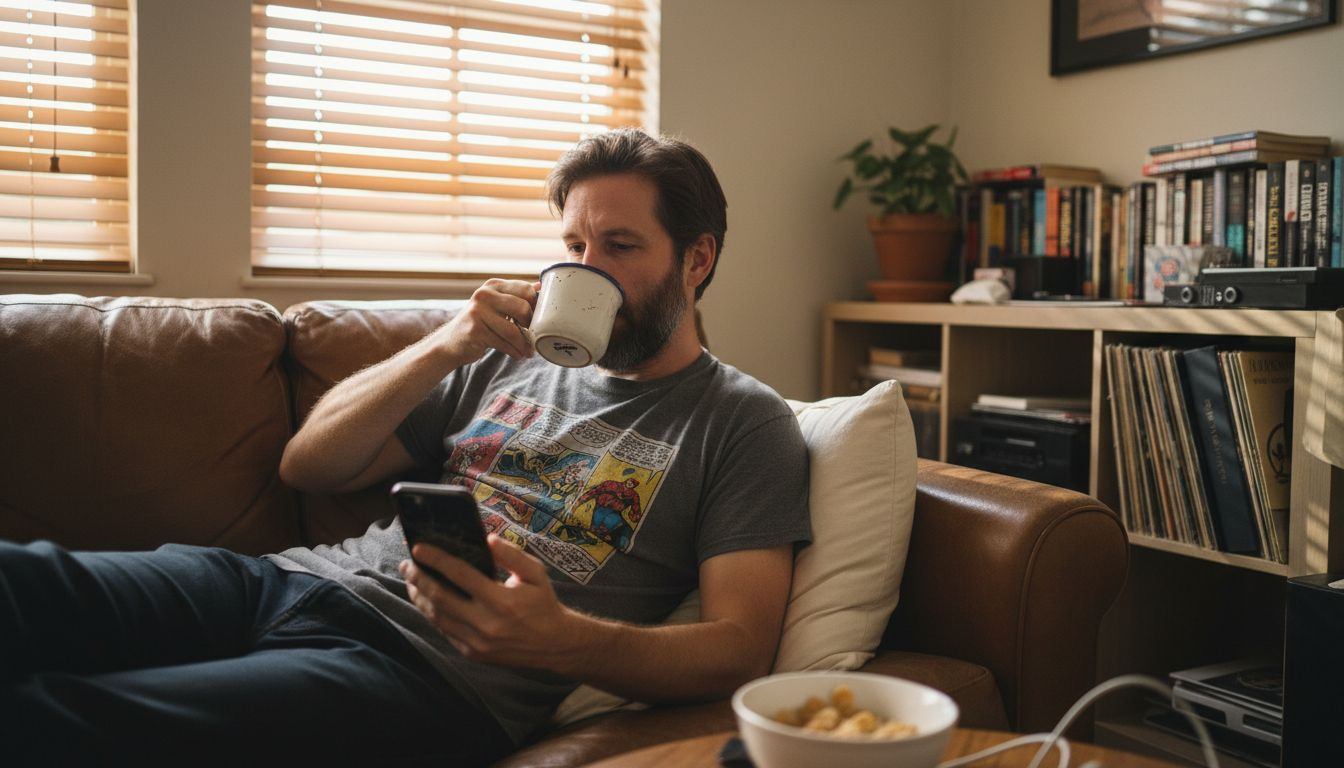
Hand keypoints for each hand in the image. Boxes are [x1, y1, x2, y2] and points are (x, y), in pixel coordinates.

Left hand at [401, 534, 576, 668]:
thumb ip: (512, 555)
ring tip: (411, 581)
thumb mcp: (535, 573)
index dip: (437, 560)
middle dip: (419, 578)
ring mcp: (477, 643)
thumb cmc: (543, 603)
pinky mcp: (473, 654)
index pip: (461, 575)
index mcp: (502, 601)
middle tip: (406, 564)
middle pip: (441, 598)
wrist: (554, 645)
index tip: (419, 548)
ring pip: (438, 618)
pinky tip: (427, 601)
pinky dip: (432, 615)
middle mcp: (486, 624)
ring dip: (420, 598)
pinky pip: (445, 632)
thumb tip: (487, 539)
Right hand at [435, 278, 539, 362]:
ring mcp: (477, 311)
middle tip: (534, 337)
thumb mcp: (496, 306)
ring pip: (513, 330)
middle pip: (522, 307)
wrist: (451, 342)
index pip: (526, 289)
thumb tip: (540, 286)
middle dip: (532, 326)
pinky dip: (514, 351)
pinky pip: (503, 343)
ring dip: (524, 344)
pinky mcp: (474, 330)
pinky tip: (518, 355)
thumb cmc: (480, 324)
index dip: (537, 306)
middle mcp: (484, 294)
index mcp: (493, 285)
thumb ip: (516, 296)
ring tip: (528, 351)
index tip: (540, 320)